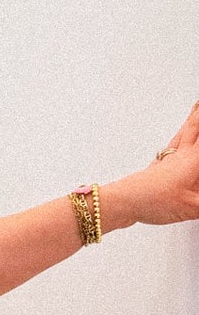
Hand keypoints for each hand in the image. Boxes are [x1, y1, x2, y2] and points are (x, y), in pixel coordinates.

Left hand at [115, 102, 198, 227]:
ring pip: (185, 133)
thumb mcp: (191, 207)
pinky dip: (181, 136)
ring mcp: (170, 158)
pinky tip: (180, 138)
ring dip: (192, 120)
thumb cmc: (152, 200)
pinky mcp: (159, 166)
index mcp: (194, 158)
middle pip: (195, 126)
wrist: (123, 202)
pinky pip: (174, 145)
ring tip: (196, 107)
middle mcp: (183, 154)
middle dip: (197, 115)